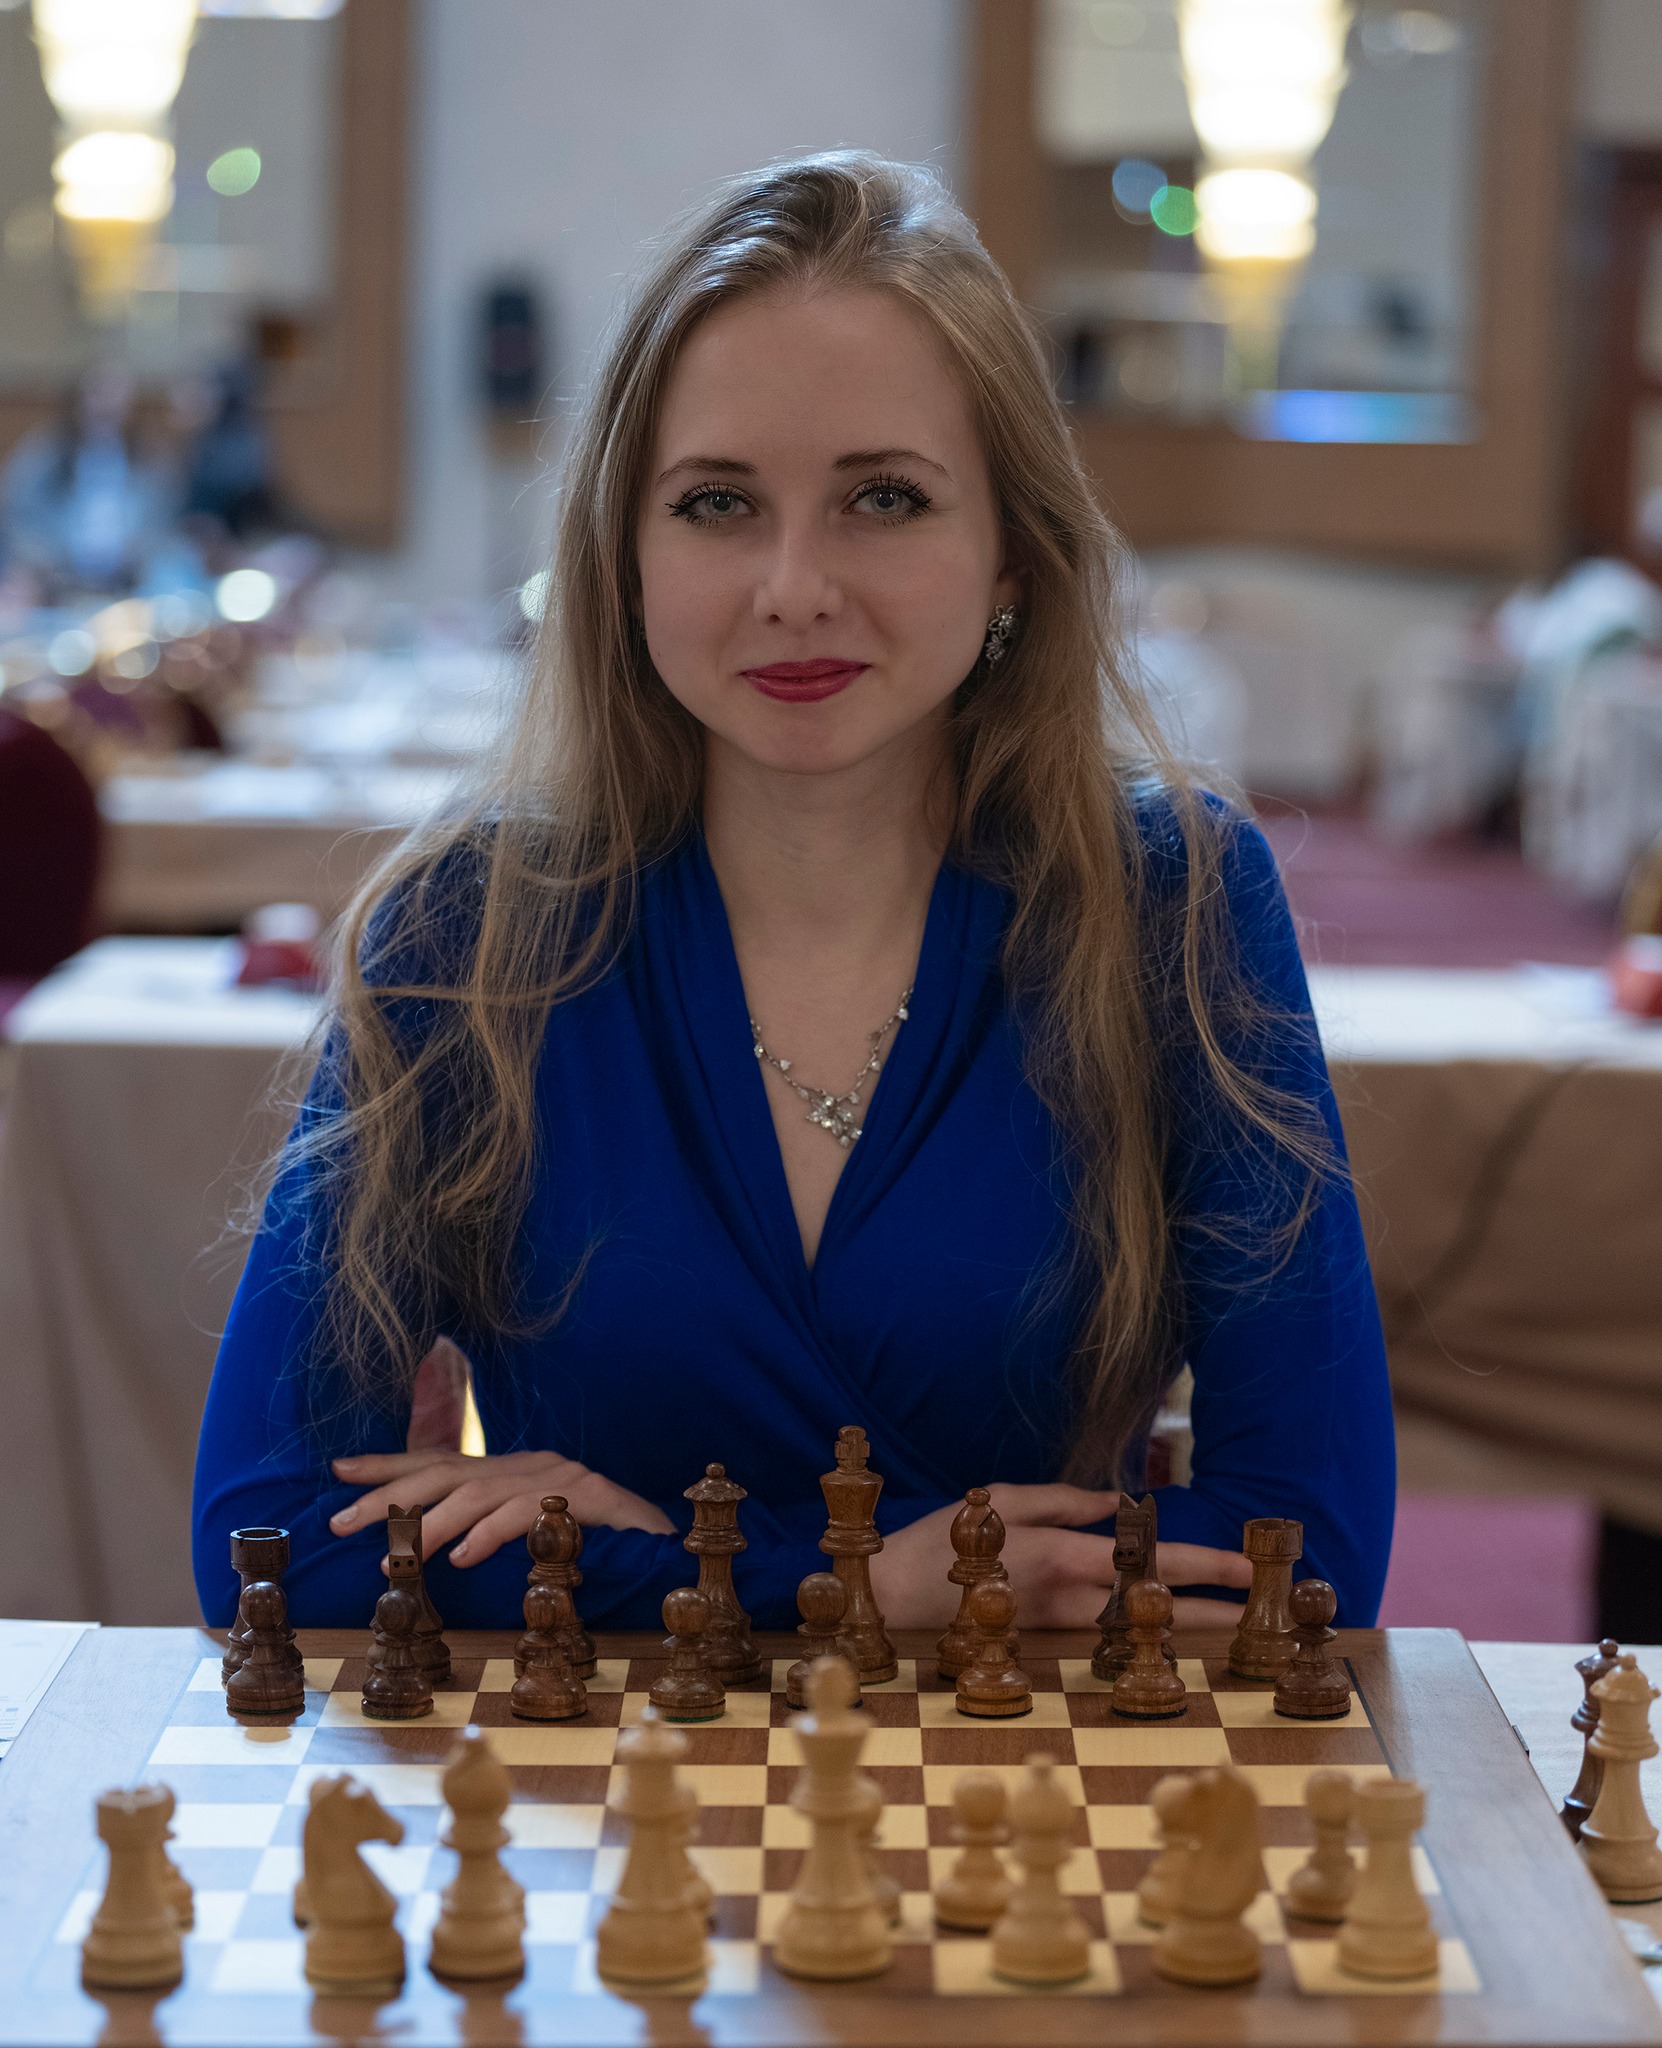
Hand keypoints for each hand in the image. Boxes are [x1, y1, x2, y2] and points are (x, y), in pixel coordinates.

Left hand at [329, 1449, 675, 1567]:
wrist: (668, 1545)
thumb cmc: (596, 1547)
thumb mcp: (532, 1534)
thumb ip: (489, 1529)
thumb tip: (431, 1547)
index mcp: (511, 1473)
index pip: (440, 1461)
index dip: (388, 1464)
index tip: (339, 1471)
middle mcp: (529, 1466)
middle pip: (446, 1471)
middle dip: (388, 1495)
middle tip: (339, 1521)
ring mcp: (557, 1478)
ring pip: (478, 1494)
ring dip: (430, 1525)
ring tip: (395, 1558)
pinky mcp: (586, 1499)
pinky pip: (526, 1514)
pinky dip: (489, 1535)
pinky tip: (460, 1559)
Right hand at [867, 1485, 1253, 1629]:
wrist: (894, 1599)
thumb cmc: (945, 1542)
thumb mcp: (1003, 1500)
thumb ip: (1065, 1501)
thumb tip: (1118, 1503)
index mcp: (1063, 1555)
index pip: (1150, 1562)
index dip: (1205, 1569)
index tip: (1248, 1572)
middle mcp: (1068, 1600)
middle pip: (1155, 1610)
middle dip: (1211, 1612)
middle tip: (1260, 1613)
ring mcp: (1057, 1631)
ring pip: (1135, 1630)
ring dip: (1180, 1628)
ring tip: (1227, 1623)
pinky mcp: (1043, 1648)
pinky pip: (1101, 1638)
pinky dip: (1135, 1636)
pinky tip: (1161, 1635)